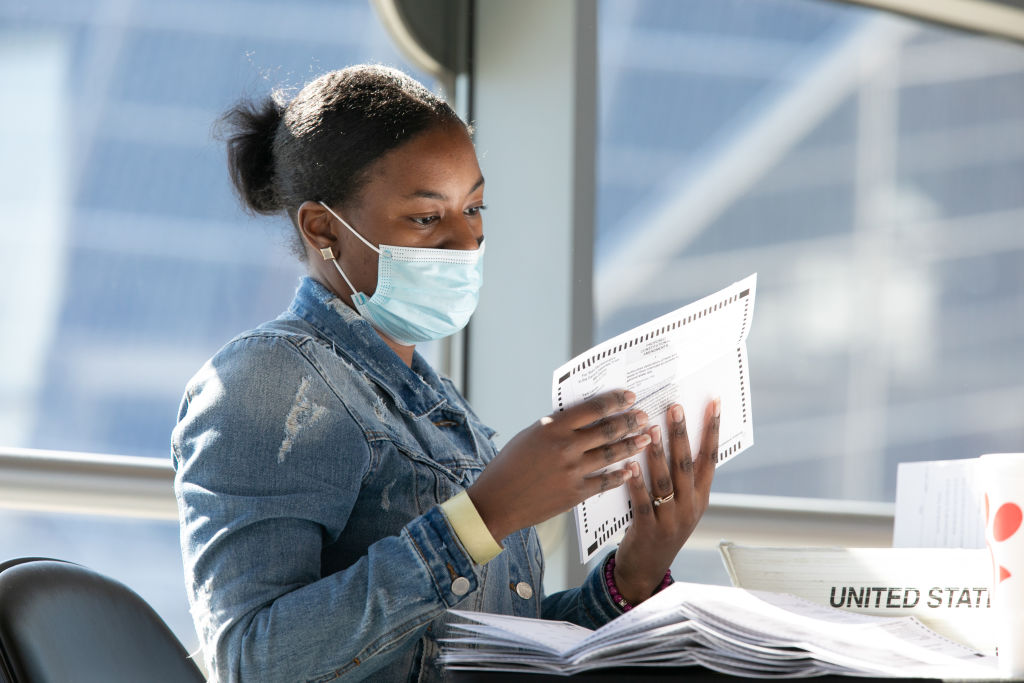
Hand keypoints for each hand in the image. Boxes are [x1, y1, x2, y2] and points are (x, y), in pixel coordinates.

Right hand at [468, 390, 650, 541]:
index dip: (615, 401)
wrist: (496, 502)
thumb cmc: (509, 465)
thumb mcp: (530, 436)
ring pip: (611, 454)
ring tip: (646, 438)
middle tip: (644, 416)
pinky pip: (605, 482)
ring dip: (631, 445)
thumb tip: (583, 418)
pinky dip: (620, 475)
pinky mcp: (575, 494)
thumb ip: (556, 428)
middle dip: (630, 422)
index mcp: (552, 427)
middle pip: (607, 430)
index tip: (630, 397)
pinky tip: (631, 469)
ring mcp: (572, 471)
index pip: (592, 408)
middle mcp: (565, 447)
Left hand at [612, 398, 719, 604]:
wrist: (646, 569)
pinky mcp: (649, 529)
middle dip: (682, 433)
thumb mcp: (680, 504)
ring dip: (658, 452)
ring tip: (650, 427)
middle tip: (675, 407)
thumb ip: (680, 476)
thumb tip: (675, 434)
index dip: (712, 430)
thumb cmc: (661, 527)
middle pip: (687, 464)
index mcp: (700, 496)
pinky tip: (630, 465)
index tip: (714, 403)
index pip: (710, 457)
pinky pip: (643, 502)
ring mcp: (671, 519)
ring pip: (665, 480)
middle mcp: (690, 506)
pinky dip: (637, 483)